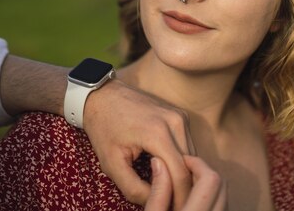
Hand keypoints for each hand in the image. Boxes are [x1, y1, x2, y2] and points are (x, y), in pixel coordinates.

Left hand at [84, 79, 194, 208]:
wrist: (101, 95)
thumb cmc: (103, 127)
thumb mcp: (111, 163)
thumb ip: (133, 188)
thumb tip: (154, 201)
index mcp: (159, 133)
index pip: (181, 175)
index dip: (178, 198)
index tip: (170, 210)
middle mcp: (175, 122)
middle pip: (190, 167)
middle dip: (183, 189)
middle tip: (170, 205)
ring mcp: (179, 116)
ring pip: (192, 157)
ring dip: (184, 176)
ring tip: (170, 192)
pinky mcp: (179, 115)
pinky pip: (187, 145)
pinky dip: (182, 162)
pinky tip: (170, 174)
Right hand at [145, 156, 226, 210]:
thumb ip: (157, 192)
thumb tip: (158, 161)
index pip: (210, 180)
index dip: (197, 164)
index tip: (182, 159)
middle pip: (222, 186)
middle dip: (205, 172)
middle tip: (184, 168)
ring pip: (223, 196)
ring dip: (208, 185)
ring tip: (186, 182)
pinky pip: (221, 206)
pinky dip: (211, 197)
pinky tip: (193, 198)